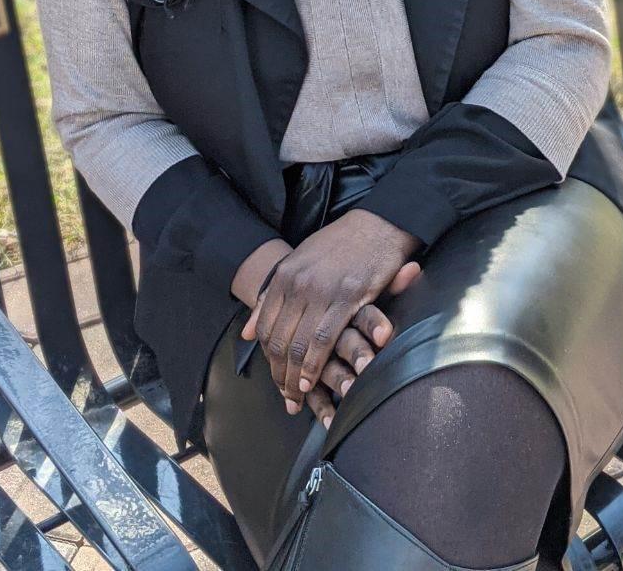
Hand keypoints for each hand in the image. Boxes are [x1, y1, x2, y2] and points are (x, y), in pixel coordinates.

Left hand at [240, 208, 422, 415]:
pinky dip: (315, 364)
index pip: (266, 327)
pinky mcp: (348, 296)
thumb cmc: (339, 246)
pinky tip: (312, 379)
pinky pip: (324, 338)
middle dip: (279, 375)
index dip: (268, 359)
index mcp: (284, 275)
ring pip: (299, 343)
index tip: (274, 379)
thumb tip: (246, 331)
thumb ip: (272, 297)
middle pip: (279, 340)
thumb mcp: (299, 263)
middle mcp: (298, 284)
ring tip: (297, 396)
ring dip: (295, 376)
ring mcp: (322, 290)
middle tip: (285, 398)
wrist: (376, 224)